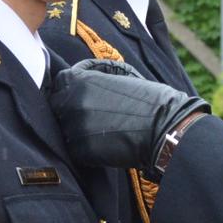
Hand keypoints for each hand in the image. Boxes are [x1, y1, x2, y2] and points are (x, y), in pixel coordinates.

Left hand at [48, 59, 209, 172]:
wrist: (165, 129)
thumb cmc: (149, 99)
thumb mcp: (122, 72)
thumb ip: (96, 71)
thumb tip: (80, 72)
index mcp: (78, 80)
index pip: (59, 82)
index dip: (70, 88)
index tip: (80, 94)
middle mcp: (71, 103)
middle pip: (57, 106)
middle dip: (70, 109)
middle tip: (90, 115)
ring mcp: (74, 128)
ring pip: (64, 129)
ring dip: (77, 130)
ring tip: (100, 131)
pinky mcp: (81, 151)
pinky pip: (74, 149)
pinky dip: (85, 148)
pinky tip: (104, 144)